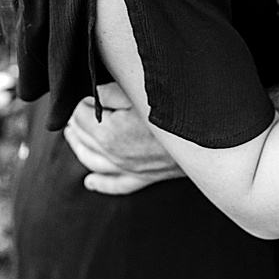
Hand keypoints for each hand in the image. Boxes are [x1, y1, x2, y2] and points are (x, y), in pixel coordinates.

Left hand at [63, 84, 185, 193]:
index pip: (80, 115)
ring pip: (92, 162)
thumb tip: (93, 96)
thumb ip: (109, 92)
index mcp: (109, 134)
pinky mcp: (144, 178)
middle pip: (83, 138)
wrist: (207, 143)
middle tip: (74, 112)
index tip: (90, 95)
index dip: (83, 102)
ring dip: (79, 148)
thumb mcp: (138, 93)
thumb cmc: (172, 112)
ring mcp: (128, 170)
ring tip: (71, 136)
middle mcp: (114, 156)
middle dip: (76, 124)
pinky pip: (116, 185)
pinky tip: (89, 183)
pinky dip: (100, 184)